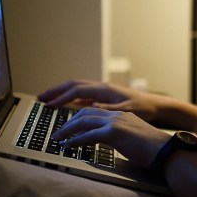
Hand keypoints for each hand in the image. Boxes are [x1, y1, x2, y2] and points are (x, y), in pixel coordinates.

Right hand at [38, 79, 165, 122]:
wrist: (156, 106)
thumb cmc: (143, 108)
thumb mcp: (126, 110)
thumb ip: (107, 109)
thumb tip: (90, 108)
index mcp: (104, 89)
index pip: (77, 91)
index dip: (61, 98)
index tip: (48, 105)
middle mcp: (101, 88)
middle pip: (73, 85)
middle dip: (56, 90)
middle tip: (40, 97)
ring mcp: (102, 92)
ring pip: (77, 89)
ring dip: (62, 93)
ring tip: (48, 100)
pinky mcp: (105, 97)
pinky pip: (84, 96)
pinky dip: (72, 99)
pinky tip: (66, 106)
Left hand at [50, 107, 168, 166]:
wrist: (165, 151)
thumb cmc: (152, 150)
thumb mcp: (132, 139)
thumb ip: (119, 137)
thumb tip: (108, 144)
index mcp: (122, 115)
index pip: (95, 111)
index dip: (79, 118)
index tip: (68, 126)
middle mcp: (118, 115)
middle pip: (86, 113)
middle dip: (68, 122)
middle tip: (58, 133)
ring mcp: (116, 122)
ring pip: (84, 122)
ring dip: (67, 130)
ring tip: (58, 138)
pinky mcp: (114, 133)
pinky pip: (88, 135)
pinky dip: (75, 140)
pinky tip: (67, 146)